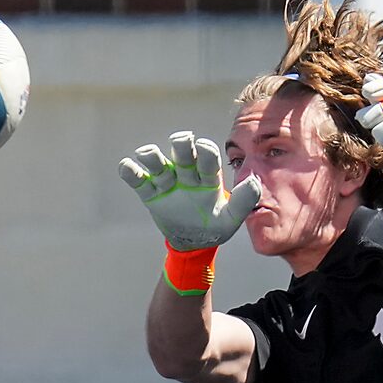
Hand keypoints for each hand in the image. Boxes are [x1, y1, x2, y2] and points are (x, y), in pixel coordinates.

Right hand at [118, 131, 261, 250]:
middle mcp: (187, 174)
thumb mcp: (232, 218)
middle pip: (182, 152)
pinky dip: (130, 171)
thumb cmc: (216, 226)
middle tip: (181, 141)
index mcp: (209, 177)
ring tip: (149, 156)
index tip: (203, 146)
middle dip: (181, 145)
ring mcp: (168, 182)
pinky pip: (137, 179)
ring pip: (157, 162)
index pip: (207, 158)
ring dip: (152, 155)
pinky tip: (128, 168)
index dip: (205, 150)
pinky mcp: (150, 193)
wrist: (195, 242)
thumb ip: (244, 201)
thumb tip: (254, 181)